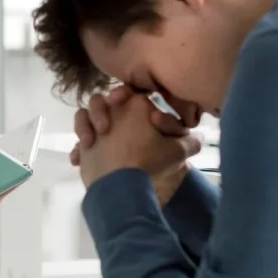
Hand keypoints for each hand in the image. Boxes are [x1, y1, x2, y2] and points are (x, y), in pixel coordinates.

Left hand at [73, 90, 201, 205]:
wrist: (121, 185)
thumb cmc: (150, 163)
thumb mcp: (179, 152)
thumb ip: (191, 141)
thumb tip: (199, 137)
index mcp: (135, 104)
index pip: (135, 91)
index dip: (139, 99)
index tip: (144, 114)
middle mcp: (111, 110)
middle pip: (105, 100)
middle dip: (109, 108)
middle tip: (118, 126)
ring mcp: (93, 127)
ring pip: (84, 114)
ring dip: (89, 123)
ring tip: (97, 139)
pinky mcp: (83, 147)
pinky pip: (78, 140)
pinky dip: (82, 147)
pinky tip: (86, 157)